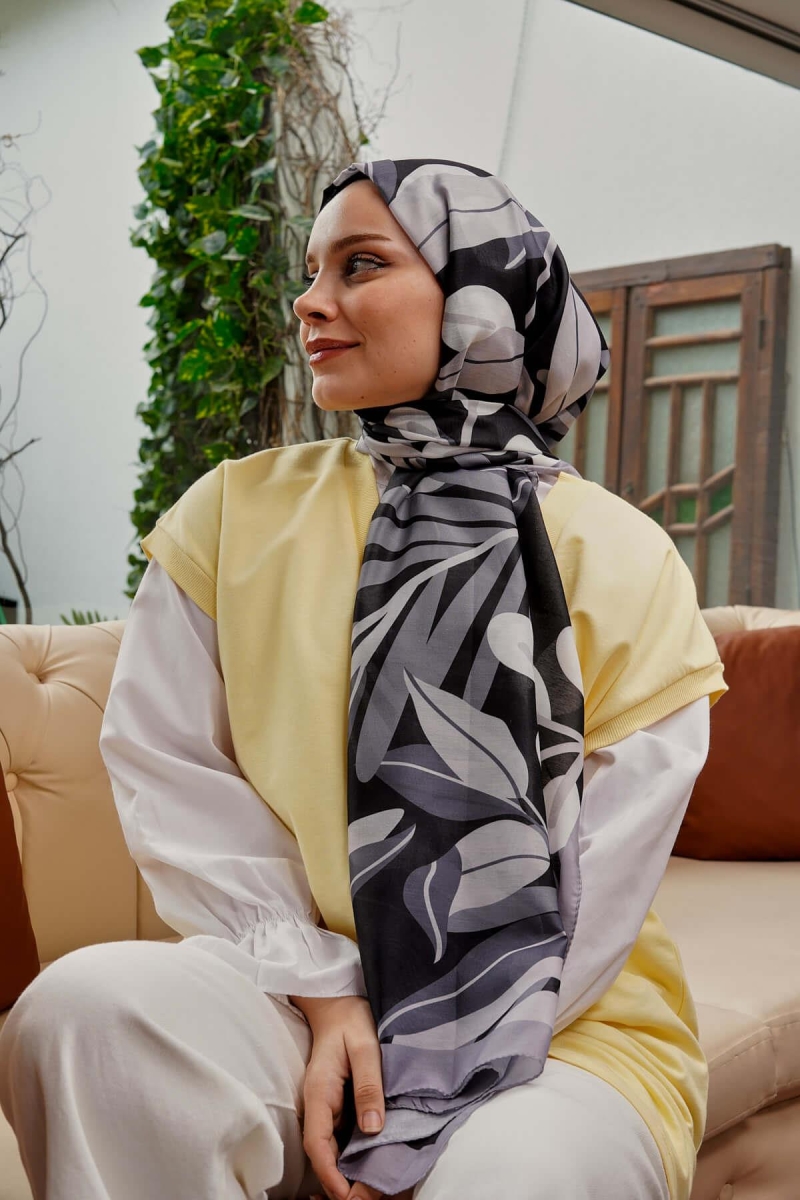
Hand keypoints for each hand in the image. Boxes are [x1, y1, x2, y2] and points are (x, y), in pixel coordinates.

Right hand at [289, 994, 387, 1199]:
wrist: (338, 1003)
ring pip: (333, 1147)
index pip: (317, 1144)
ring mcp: (326, 1105)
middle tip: (367, 1195)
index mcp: (319, 1093)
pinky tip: (373, 1158)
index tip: (347, 1194)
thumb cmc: (351, 1020)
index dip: (330, 1174)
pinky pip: (342, 1134)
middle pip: (324, 1153)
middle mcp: (318, 1105)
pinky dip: (354, 1151)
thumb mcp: (365, 1047)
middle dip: (340, 1179)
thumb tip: (372, 1128)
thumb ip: (369, 1085)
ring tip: (373, 1184)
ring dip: (348, 1168)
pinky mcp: (336, 1104)